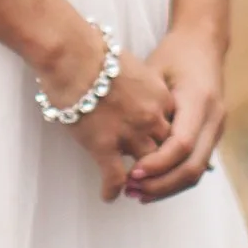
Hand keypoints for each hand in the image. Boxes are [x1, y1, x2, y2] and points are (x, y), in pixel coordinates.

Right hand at [36, 17, 174, 203]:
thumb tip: (128, 85)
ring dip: (141, 181)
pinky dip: (112, 190)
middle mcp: (151, 118)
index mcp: (160, 96)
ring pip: (146, 169)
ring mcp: (130, 134)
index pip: (175, 127)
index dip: (169, 141)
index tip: (164, 149)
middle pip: (166, 150)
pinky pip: (115, 178)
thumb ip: (137, 82)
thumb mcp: (130, 65)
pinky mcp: (104, 146)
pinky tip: (107, 195)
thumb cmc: (94, 51)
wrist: (72, 53)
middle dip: (162, 166)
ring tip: (134, 190)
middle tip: (155, 177)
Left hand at [121, 27, 226, 202]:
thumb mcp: (154, 72)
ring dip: (168, 187)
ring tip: (137, 194)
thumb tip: (119, 140)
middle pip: (192, 166)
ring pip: (197, 171)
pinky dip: (174, 178)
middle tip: (131, 192)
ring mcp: (217, 128)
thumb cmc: (173, 54)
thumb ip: (145, 106)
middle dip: (162, 184)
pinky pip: (196, 164)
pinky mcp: (213, 134)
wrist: (204, 43)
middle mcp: (214, 118)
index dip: (157, 164)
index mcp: (199, 100)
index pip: (181, 144)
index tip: (131, 174)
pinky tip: (151, 184)